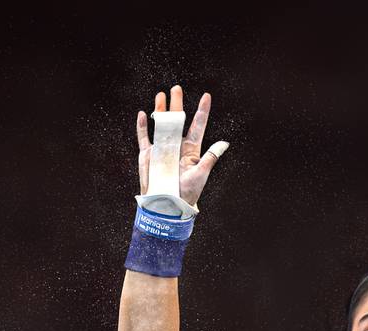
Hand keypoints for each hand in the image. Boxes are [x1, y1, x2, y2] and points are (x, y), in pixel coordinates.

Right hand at [137, 84, 228, 206]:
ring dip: (160, 110)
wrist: (168, 204)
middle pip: (177, 120)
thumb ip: (211, 156)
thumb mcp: (201, 172)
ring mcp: (162, 148)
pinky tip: (143, 114)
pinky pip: (144, 137)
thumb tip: (225, 142)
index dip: (202, 111)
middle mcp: (177, 145)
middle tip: (176, 88)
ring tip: (161, 95)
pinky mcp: (148, 154)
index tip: (206, 96)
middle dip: (177, 104)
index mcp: (192, 149)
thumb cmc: (188, 191)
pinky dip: (143, 127)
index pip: (198, 126)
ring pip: (161, 124)